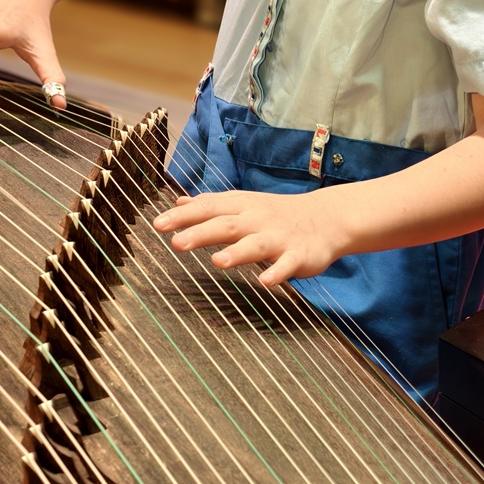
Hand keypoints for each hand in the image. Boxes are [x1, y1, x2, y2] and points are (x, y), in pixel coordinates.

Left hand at [152, 189, 345, 286]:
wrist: (326, 218)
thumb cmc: (275, 213)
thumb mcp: (243, 203)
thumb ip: (211, 205)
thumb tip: (178, 202)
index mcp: (242, 206)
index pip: (208, 207)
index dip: (184, 216)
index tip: (157, 224)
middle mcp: (257, 219)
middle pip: (227, 225)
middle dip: (201, 233)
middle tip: (176, 243)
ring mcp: (279, 237)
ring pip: (256, 245)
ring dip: (237, 253)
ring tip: (218, 262)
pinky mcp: (299, 255)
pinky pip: (287, 265)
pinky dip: (277, 272)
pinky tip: (265, 281)